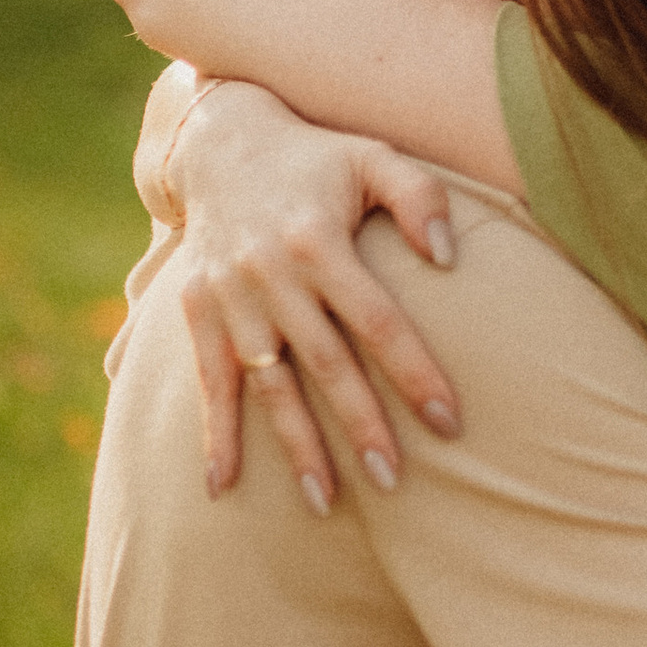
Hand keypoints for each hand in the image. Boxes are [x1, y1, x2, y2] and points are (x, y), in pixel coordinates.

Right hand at [164, 81, 463, 506]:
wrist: (219, 143)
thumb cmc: (317, 157)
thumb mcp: (374, 156)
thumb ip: (420, 198)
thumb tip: (447, 259)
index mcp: (320, 240)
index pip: (378, 320)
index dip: (414, 372)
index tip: (449, 423)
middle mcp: (272, 274)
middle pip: (325, 362)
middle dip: (360, 424)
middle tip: (394, 481)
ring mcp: (231, 298)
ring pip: (269, 384)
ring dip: (295, 444)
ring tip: (325, 503)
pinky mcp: (197, 312)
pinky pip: (208, 382)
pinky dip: (215, 435)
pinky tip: (224, 488)